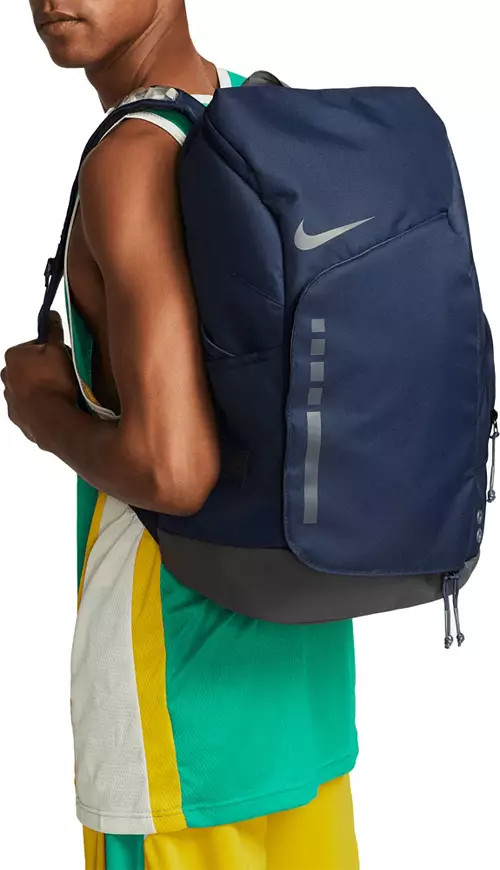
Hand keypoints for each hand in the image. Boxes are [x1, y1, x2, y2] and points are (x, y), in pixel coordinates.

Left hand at [1, 310, 78, 445]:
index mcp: (13, 356)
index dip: (50, 351)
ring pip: (28, 388)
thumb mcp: (59, 349)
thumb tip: (51, 315)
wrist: (53, 420)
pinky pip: (29, 407)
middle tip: (63, 375)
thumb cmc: (54, 382)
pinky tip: (54, 406)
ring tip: (60, 393)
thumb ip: (53, 331)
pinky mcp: (17, 417)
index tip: (61, 358)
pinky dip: (39, 406)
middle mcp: (6, 376)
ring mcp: (10, 398)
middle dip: (43, 370)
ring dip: (41, 388)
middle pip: (29, 368)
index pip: (33, 347)